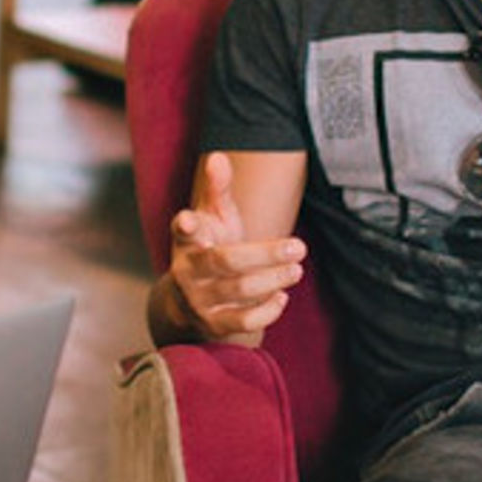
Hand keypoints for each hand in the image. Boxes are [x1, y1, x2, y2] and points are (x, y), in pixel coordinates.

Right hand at [164, 151, 304, 342]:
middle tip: (299, 246)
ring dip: (273, 279)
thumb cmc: (209, 247)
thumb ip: (218, 189)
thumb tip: (218, 157)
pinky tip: (282, 296)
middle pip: (226, 261)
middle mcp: (187, 271)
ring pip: (239, 290)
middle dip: (265, 254)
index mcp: (186, 240)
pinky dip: (266, 310)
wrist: (188, 300)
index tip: (190, 220)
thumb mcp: (212, 218)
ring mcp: (198, 300)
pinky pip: (243, 322)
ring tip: (296, 269)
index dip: (186, 225)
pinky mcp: (212, 324)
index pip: (182, 230)